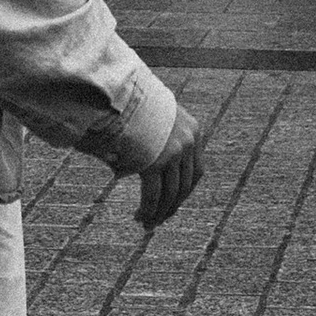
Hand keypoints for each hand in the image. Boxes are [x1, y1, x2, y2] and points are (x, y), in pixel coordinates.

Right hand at [119, 103, 201, 229]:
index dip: (184, 193)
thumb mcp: (156, 117)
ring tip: (148, 224)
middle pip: (185, 186)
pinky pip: (153, 194)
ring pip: (170, 194)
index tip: (173, 205)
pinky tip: (141, 217)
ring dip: (160, 212)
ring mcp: (172, 153)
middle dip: (172, 206)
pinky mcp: (154, 161)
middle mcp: (188, 143)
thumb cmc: (133, 104)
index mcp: (193, 131)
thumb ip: (160, 138)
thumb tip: (148, 162)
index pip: (195, 172)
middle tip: (160, 220)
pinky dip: (148, 209)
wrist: (120, 91)